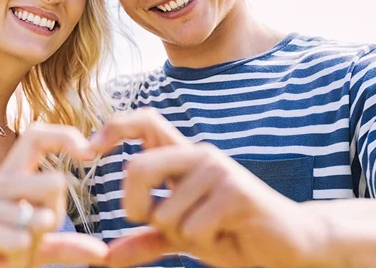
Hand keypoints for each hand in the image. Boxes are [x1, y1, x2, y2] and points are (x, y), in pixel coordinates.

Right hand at [0, 122, 108, 267]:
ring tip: (11, 255)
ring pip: (35, 215)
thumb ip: (61, 247)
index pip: (37, 136)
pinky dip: (17, 252)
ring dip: (32, 246)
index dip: (66, 136)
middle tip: (31, 241)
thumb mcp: (29, 252)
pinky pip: (14, 236)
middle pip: (52, 182)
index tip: (90, 154)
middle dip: (54, 219)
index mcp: (7, 181)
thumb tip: (101, 254)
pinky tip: (6, 259)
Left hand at [91, 109, 326, 267]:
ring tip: (214, 231)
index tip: (88, 151)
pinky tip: (229, 236)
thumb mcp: (181, 236)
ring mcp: (216, 169)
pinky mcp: (235, 190)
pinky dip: (205, 245)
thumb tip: (106, 258)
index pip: (144, 122)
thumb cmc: (230, 233)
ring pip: (164, 211)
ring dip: (182, 236)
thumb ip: (146, 241)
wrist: (287, 245)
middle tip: (157, 222)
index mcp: (182, 156)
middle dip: (136, 207)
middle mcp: (197, 153)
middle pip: (137, 169)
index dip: (113, 128)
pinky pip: (192, 228)